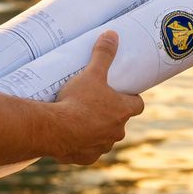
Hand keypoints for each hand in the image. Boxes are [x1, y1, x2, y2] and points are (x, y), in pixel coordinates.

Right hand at [49, 31, 145, 164]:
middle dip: (111, 114)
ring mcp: (101, 147)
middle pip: (120, 122)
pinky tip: (71, 136)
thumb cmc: (77, 101)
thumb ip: (103, 54)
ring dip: (97, 131)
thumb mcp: (91, 73)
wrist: (54, 129)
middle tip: (95, 102)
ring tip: (80, 118)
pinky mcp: (86, 158)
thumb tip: (112, 34)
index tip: (123, 92)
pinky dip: (82, 145)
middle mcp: (116, 131)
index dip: (132, 98)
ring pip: (104, 138)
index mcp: (122, 111)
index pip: (138, 105)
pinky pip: (87, 151)